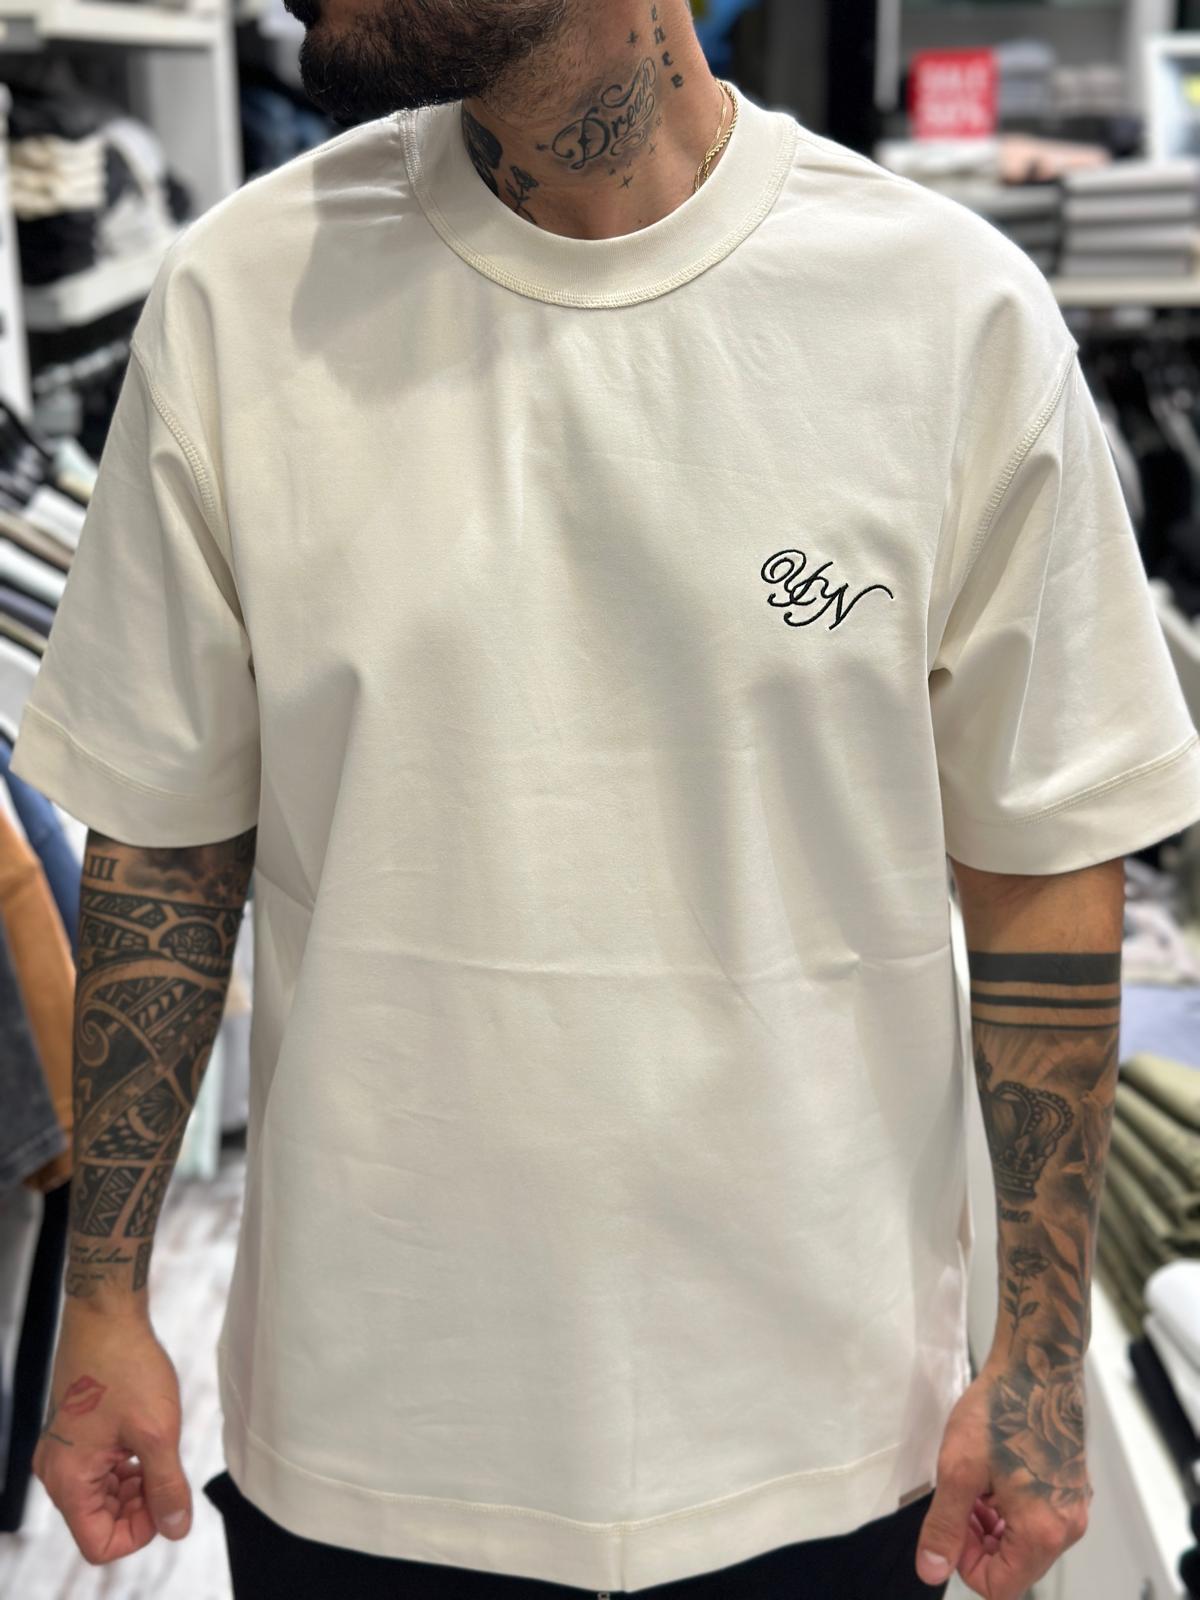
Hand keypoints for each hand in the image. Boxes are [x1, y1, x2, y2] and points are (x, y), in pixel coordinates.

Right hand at [32, 1301, 192, 1564]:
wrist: (106, 1315)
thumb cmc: (126, 1366)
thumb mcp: (157, 1432)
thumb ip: (167, 1486)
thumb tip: (176, 1528)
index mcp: (69, 1480)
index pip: (99, 1544)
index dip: (139, 1532)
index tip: (165, 1499)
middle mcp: (58, 1472)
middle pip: (101, 1521)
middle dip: (140, 1507)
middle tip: (168, 1471)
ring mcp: (63, 1453)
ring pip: (103, 1496)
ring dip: (136, 1486)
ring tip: (159, 1451)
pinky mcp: (74, 1435)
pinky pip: (100, 1471)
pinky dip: (127, 1467)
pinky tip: (146, 1441)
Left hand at [914, 1359, 1091, 1596]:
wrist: (1037, 1363)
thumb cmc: (1001, 1411)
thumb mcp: (958, 1470)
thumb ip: (944, 1526)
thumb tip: (931, 1571)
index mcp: (1043, 1532)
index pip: (999, 1587)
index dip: (964, 1562)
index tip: (950, 1521)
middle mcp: (1067, 1527)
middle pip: (1012, 1565)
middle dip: (976, 1540)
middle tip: (957, 1497)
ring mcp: (1072, 1506)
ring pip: (1021, 1540)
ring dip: (990, 1522)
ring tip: (971, 1480)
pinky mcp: (1070, 1486)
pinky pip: (1035, 1517)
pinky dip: (1007, 1505)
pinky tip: (991, 1471)